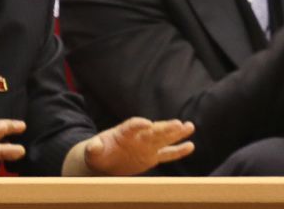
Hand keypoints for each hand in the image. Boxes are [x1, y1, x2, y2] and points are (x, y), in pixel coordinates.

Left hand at [65, 118, 194, 175]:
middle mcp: (139, 136)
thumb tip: (94, 146)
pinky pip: (167, 154)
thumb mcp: (93, 151)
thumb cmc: (98, 153)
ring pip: (164, 139)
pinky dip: (178, 150)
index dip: (139, 124)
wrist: (104, 160)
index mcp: (124, 132)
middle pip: (153, 131)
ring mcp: (147, 146)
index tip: (147, 123)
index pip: (132, 125)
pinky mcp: (152, 156)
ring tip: (189, 126)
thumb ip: (94, 148)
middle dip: (165, 128)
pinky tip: (190, 145)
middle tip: (178, 123)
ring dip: (176, 133)